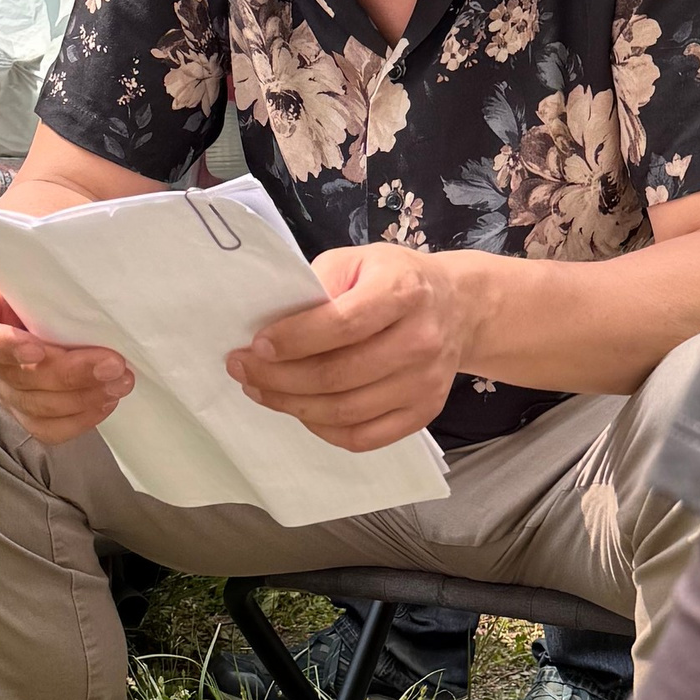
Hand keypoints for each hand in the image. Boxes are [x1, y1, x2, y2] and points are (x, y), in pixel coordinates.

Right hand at [0, 277, 131, 448]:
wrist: (55, 296)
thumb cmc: (43, 276)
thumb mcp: (38, 264)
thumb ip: (46, 274)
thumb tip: (88, 283)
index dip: (0, 345)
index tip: (36, 347)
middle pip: (15, 377)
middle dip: (68, 374)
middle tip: (112, 363)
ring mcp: (4, 386)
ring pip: (34, 407)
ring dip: (82, 397)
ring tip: (119, 380)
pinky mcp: (27, 408)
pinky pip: (47, 429)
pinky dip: (80, 419)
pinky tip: (106, 400)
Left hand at [226, 243, 466, 449]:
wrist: (456, 308)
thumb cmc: (393, 280)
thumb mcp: (357, 261)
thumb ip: (318, 286)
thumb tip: (271, 325)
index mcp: (403, 291)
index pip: (342, 324)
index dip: (294, 339)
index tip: (256, 344)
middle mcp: (421, 340)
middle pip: (338, 375)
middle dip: (279, 377)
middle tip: (243, 370)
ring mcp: (425, 382)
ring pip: (345, 411)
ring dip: (292, 405)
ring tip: (261, 390)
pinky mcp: (424, 413)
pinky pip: (363, 438)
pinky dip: (323, 430)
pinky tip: (300, 411)